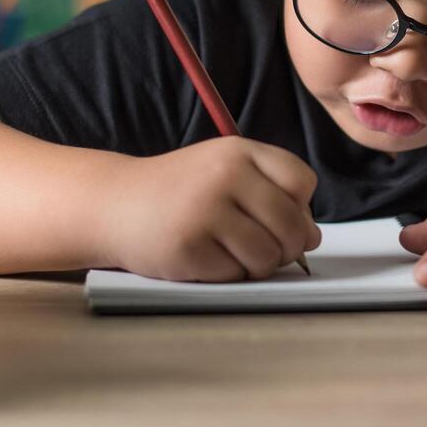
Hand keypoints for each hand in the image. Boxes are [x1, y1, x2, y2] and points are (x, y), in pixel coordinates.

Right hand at [103, 136, 320, 281]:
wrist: (115, 204)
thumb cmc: (180, 191)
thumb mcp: (224, 172)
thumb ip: (271, 194)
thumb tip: (312, 236)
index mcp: (239, 151)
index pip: (302, 182)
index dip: (300, 206)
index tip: (279, 215)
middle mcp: (224, 176)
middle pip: (291, 224)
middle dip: (288, 246)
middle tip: (267, 249)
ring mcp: (204, 212)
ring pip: (267, 255)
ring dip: (260, 265)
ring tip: (236, 254)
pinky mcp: (188, 248)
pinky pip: (235, 275)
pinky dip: (229, 275)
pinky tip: (208, 259)